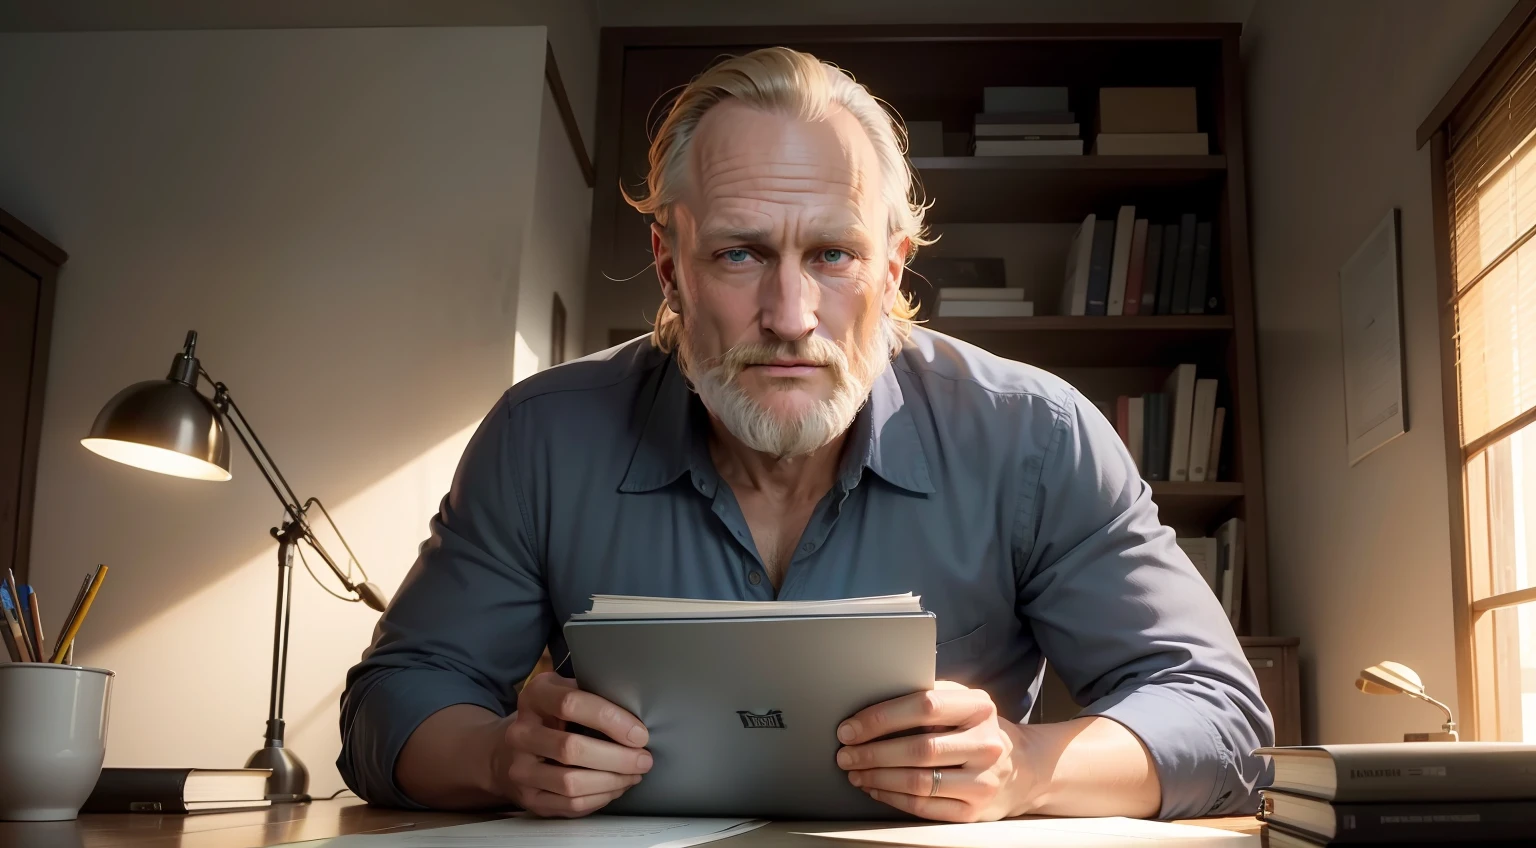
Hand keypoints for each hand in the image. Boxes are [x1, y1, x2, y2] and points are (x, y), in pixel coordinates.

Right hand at [487, 672, 652, 816]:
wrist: (506, 750)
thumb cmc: (551, 718)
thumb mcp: (564, 692)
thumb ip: (594, 694)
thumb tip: (638, 709)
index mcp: (534, 697)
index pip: (571, 704)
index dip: (610, 720)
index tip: (639, 734)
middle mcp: (521, 733)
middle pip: (572, 748)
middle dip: (618, 757)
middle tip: (644, 758)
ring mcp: (520, 768)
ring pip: (571, 782)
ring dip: (612, 781)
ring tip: (634, 774)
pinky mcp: (528, 798)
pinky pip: (570, 804)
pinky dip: (601, 798)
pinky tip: (616, 787)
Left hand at [835, 681, 1030, 821]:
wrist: (1022, 767)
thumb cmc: (977, 728)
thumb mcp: (963, 702)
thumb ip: (927, 696)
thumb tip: (869, 698)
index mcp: (978, 706)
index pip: (923, 706)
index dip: (880, 718)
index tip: (849, 728)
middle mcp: (985, 743)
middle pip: (918, 748)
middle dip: (872, 752)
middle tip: (845, 754)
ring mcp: (983, 780)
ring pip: (919, 781)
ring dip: (878, 777)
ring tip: (854, 772)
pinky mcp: (974, 811)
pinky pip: (924, 806)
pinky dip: (892, 798)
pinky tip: (875, 788)